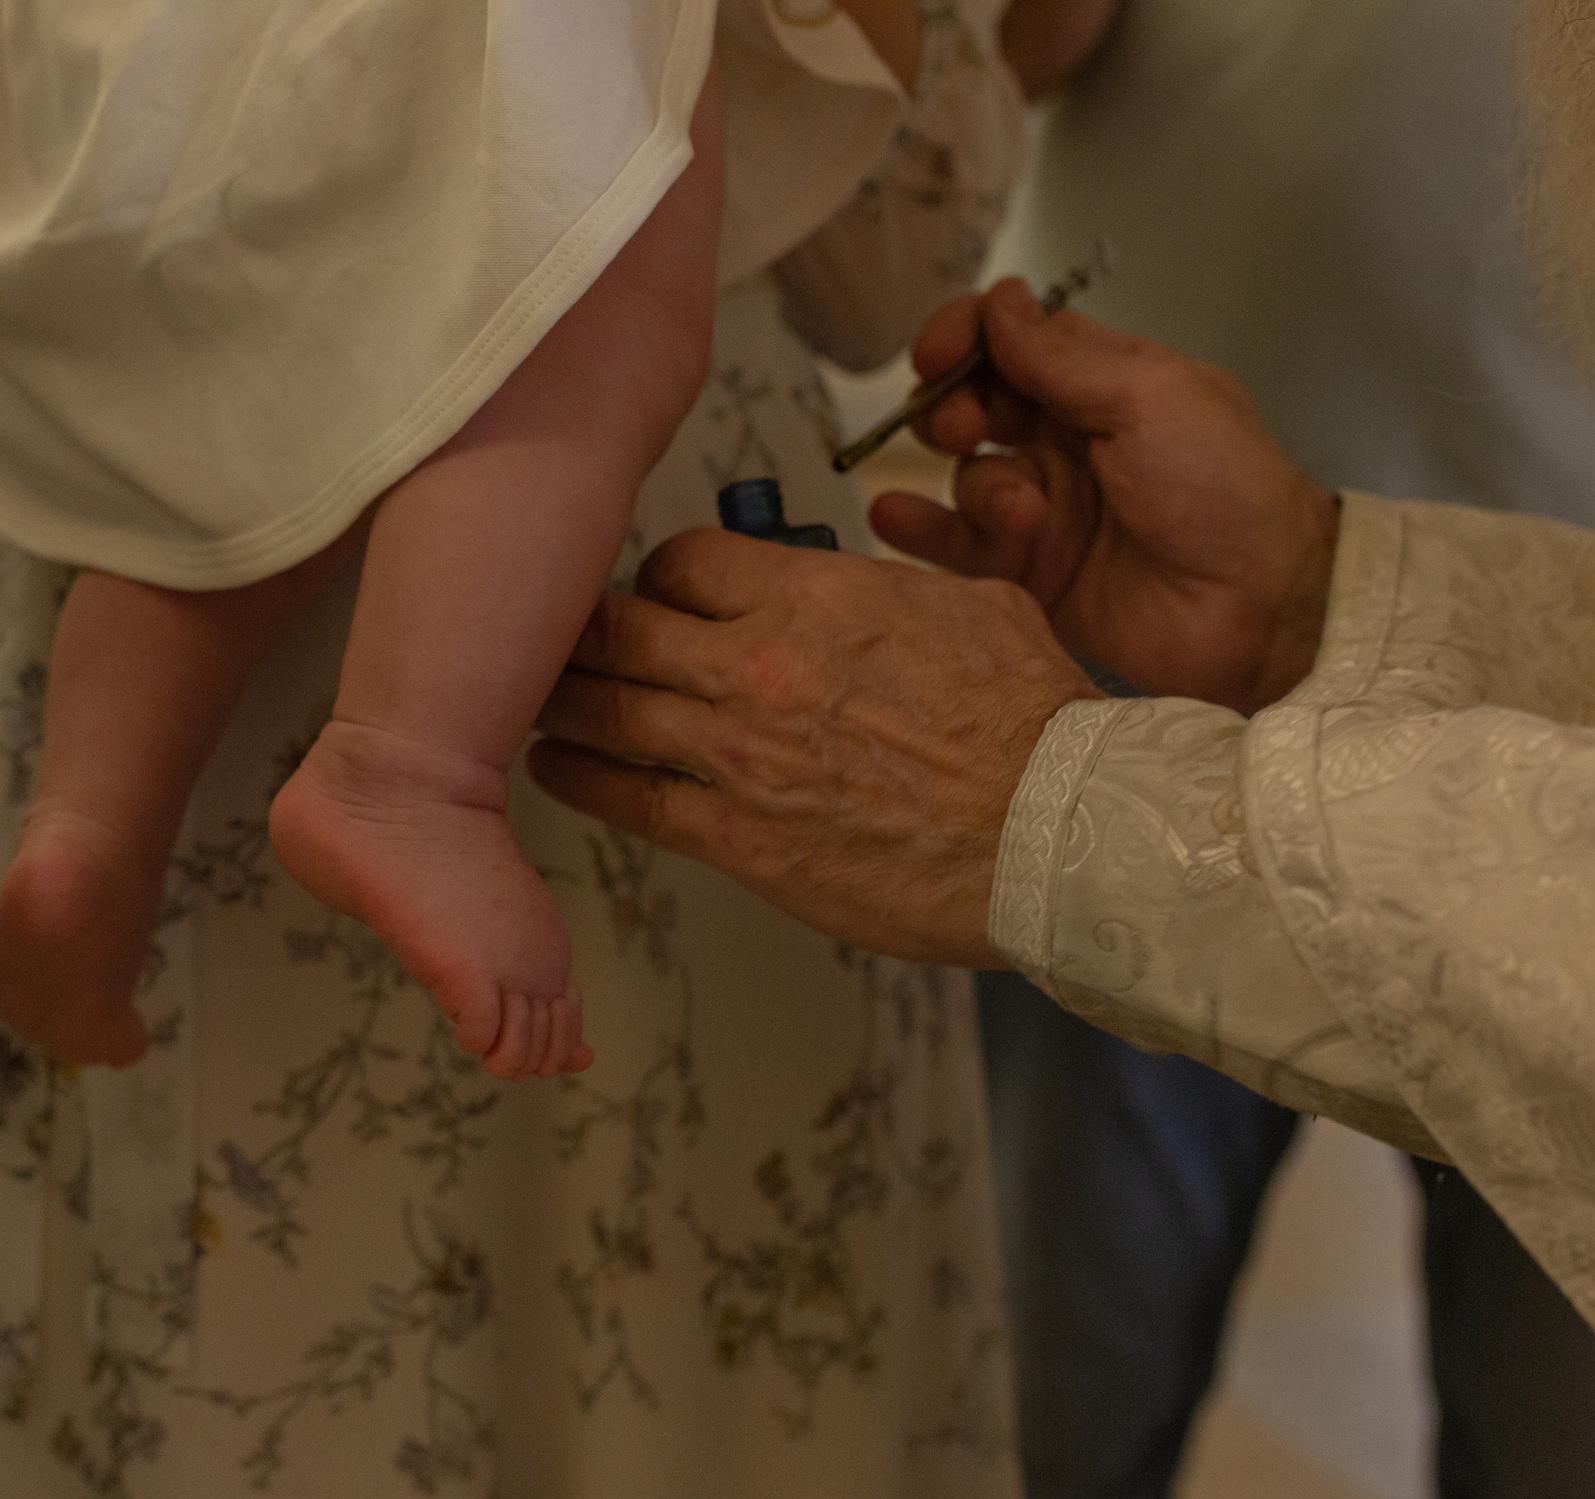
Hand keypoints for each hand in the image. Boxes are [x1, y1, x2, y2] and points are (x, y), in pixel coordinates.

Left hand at [529, 531, 1101, 966]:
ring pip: (608, 710)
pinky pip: (628, 800)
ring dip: (563, 701)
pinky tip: (556, 768)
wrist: (1057, 831)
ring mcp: (739, 756)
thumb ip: (884, 591)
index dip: (660, 578)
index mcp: (815, 597)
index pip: (684, 563)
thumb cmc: (1033, 724)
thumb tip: (855, 589)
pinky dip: (580, 779)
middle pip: (623, 630)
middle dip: (585, 632)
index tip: (655, 595)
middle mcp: (759, 668)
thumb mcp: (967, 604)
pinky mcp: (737, 838)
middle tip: (561, 639)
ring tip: (537, 699)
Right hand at [871, 279, 1340, 714]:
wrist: (1259, 609)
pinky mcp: (1028, 575)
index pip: (1013, 340)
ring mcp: (1044, 510)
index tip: (938, 354)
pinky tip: (891, 516)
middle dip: (955, 409)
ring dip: (979, 488)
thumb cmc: (1226, 489)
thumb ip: (1062, 357)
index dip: (967, 337)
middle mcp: (1066, 440)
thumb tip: (997, 302)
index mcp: (1104, 384)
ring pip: (967, 476)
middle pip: (974, 404)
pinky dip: (917, 529)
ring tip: (1025, 518)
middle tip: (969, 430)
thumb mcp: (1151, 397)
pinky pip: (956, 545)